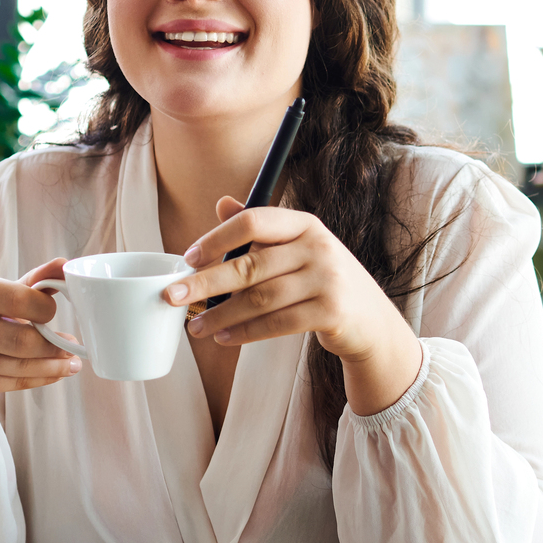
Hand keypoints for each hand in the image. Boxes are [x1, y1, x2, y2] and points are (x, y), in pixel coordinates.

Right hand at [0, 258, 80, 436]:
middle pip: (18, 340)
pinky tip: (55, 374)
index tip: (53, 313)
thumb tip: (66, 264)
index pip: (17, 299)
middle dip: (52, 345)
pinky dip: (38, 380)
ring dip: (51, 366)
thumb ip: (35, 281)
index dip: (44, 309)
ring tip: (71, 363)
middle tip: (73, 346)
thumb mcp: (2, 295)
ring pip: (15, 365)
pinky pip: (8, 383)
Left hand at [166, 199, 422, 415]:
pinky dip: (246, 333)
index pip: (254, 220)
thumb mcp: (297, 248)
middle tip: (173, 297)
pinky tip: (224, 338)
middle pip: (250, 264)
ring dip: (221, 315)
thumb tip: (221, 203)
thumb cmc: (322, 279)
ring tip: (195, 327)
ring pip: (260, 298)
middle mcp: (318, 246)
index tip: (188, 258)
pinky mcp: (331, 312)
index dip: (217, 238)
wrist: (369, 319)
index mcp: (305, 224)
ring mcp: (327, 279)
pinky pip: (277, 324)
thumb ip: (261, 229)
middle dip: (206, 283)